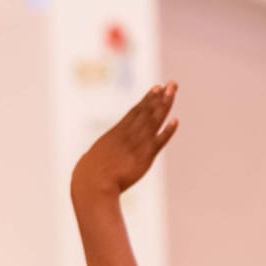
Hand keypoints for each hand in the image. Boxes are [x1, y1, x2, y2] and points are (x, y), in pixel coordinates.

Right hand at [71, 83, 178, 197]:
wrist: (93, 182)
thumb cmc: (90, 174)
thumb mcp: (95, 158)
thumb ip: (100, 155)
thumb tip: (91, 158)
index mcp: (117, 132)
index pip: (136, 112)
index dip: (148, 99)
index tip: (157, 88)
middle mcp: (128, 134)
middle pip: (148, 111)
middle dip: (161, 96)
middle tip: (173, 84)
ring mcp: (137, 144)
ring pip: (154, 120)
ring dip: (165, 105)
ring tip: (173, 92)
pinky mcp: (144, 157)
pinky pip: (159, 141)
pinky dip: (168, 131)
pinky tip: (176, 120)